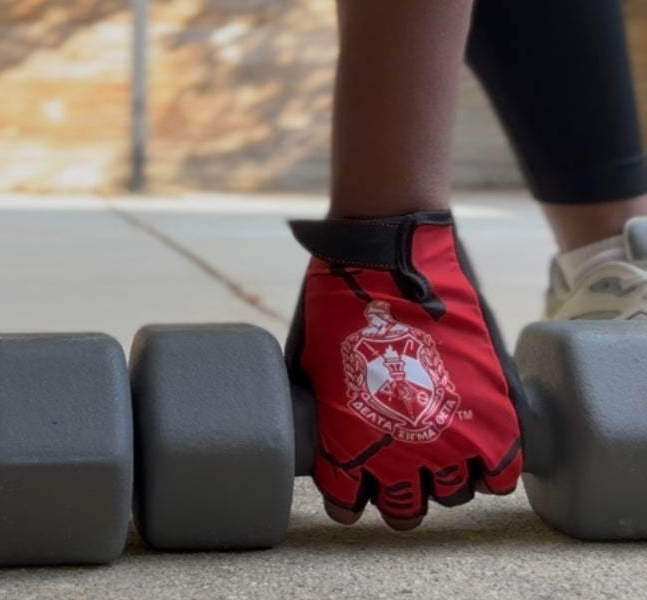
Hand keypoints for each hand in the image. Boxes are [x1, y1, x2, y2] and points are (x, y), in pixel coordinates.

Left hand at [286, 212, 522, 528]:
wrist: (388, 252)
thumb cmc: (339, 298)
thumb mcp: (310, 360)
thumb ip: (318, 404)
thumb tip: (315, 423)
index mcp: (347, 442)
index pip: (348, 504)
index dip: (349, 501)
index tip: (353, 489)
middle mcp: (399, 449)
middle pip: (405, 511)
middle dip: (399, 500)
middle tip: (400, 478)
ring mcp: (451, 431)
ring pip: (454, 496)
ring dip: (444, 484)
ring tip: (439, 457)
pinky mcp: (495, 409)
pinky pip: (503, 472)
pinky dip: (493, 470)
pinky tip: (479, 453)